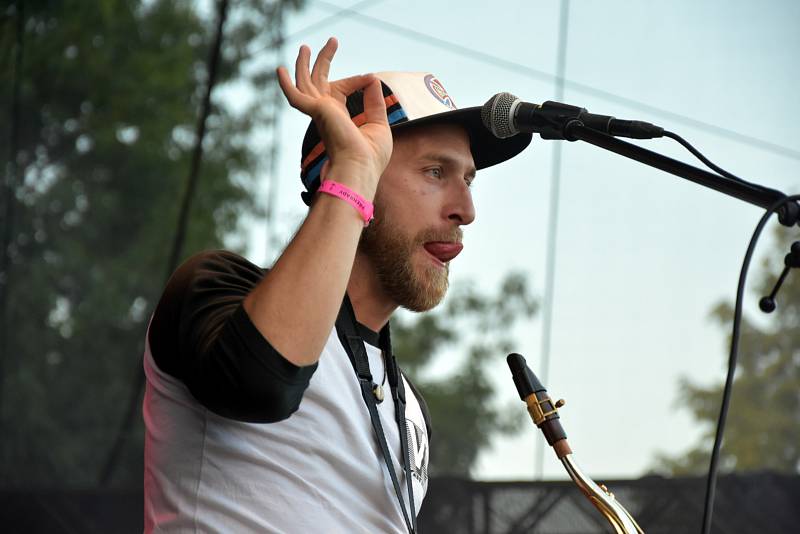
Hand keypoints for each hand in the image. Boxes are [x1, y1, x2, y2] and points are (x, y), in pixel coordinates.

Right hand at [277, 38, 391, 192]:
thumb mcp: (378, 123)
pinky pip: (295, 96)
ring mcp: (319, 113)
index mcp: (338, 119)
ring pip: (305, 83)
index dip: (354, 81)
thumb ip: (374, 101)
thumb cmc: (369, 156)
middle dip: (323, 61)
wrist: (359, 168)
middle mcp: (326, 115)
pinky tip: (280, 70)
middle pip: (319, 82)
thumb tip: (373, 78)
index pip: (340, 92)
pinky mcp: (315, 111)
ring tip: (304, 46)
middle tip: (332, 41)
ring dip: (304, 64)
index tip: (369, 77)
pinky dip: (286, 84)